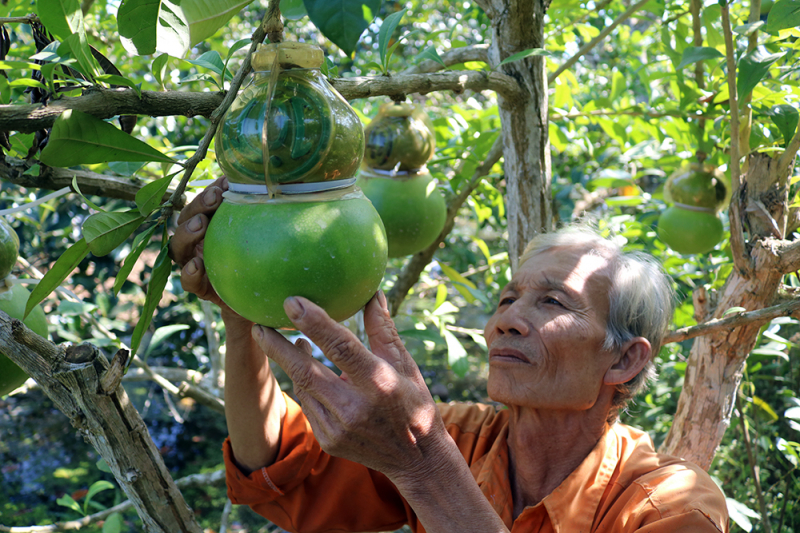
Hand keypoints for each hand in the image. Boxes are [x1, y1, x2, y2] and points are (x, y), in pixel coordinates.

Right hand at [169, 177, 248, 326]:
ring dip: (186, 233)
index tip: (225, 182)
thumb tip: (271, 185)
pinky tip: (196, 265)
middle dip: (198, 205)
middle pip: (186, 219)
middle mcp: (198, 241)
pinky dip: (189, 273)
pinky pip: (188, 281)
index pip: (203, 203)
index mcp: (211, 224)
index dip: (210, 191)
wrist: (259, 297)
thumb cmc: (259, 258)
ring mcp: (195, 263)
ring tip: (200, 224)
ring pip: (179, 247)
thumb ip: (259, 212)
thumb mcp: (260, 233)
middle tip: (215, 197)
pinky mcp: (200, 287)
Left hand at [252, 291, 448, 480]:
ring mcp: (338, 427)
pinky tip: (301, 367)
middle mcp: (355, 406)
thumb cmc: (413, 402)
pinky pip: (308, 404)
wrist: (416, 459)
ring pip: (303, 386)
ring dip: (287, 361)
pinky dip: (303, 383)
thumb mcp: (405, 364)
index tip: (291, 301)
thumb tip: (372, 292)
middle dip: (276, 346)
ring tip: (272, 337)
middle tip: (258, 323)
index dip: (314, 322)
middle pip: (305, 371)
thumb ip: (383, 329)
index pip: (341, 346)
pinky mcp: (328, 440)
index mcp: (378, 382)